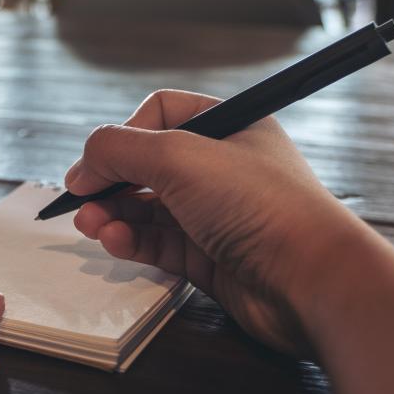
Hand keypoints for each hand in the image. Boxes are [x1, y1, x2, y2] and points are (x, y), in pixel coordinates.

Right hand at [65, 89, 368, 355]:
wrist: (312, 280)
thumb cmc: (262, 205)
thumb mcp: (178, 156)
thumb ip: (118, 149)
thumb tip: (82, 165)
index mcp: (228, 126)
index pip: (159, 114)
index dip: (123, 134)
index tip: (95, 162)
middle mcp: (222, 167)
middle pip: (146, 164)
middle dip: (109, 180)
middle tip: (81, 199)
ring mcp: (215, 214)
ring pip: (147, 207)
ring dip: (112, 213)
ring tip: (91, 224)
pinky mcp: (210, 257)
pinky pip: (157, 243)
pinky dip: (130, 241)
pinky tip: (115, 241)